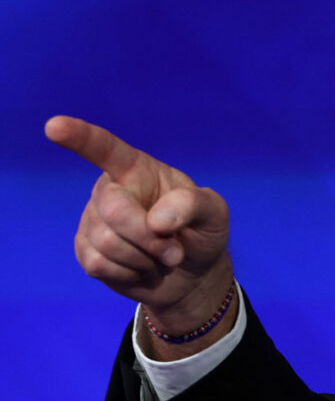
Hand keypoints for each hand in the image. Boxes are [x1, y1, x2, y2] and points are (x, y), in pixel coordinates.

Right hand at [46, 116, 232, 337]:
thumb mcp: (214, 213)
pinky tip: (142, 268)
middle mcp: (109, 190)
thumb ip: (192, 205)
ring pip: (107, 244)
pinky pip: (99, 265)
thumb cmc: (201, 232)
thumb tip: (155, 220)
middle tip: (175, 252)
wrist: (192, 272)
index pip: (106, 149)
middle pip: (114, 211)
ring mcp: (93, 221)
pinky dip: (130, 274)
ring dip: (145, 259)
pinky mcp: (86, 250)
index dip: (80, 137)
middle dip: (149, 238)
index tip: (54, 126)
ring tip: (160, 258)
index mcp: (137, 170)